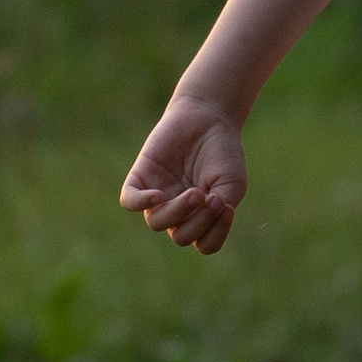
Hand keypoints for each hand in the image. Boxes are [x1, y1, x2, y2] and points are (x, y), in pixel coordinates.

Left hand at [121, 94, 248, 253]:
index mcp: (201, 218)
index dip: (216, 234)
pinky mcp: (140, 179)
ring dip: (177, 212)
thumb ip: (222, 208)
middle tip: (211, 197)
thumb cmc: (223, 152)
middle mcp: (178, 213)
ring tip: (194, 193)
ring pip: (157, 223)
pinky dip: (141, 203)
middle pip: (181, 237)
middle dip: (198, 221)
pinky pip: (130, 202)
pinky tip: (157, 195)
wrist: (207, 117)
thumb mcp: (232, 182)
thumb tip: (205, 217)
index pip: (205, 244)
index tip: (227, 208)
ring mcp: (158, 198)